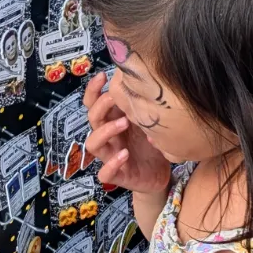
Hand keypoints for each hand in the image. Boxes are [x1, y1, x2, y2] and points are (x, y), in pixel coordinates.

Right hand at [83, 71, 171, 197]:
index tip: (102, 76)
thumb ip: (143, 103)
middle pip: (92, 119)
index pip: (94, 103)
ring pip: (93, 143)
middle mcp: (108, 137)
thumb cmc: (152, 142)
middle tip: (116, 97)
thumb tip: (148, 77)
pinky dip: (111, 164)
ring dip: (105, 131)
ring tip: (124, 123)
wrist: (160, 174)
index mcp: (113, 120)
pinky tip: (125, 154)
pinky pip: (104, 173)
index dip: (93, 90)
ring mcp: (110, 156)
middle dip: (101, 106)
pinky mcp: (117, 176)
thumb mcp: (149, 120)